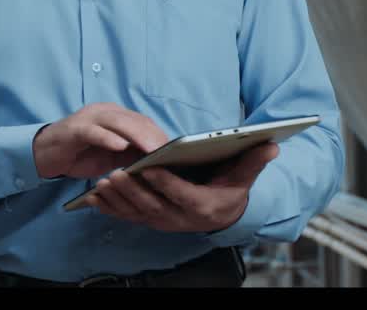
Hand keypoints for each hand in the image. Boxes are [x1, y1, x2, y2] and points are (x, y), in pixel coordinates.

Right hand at [32, 103, 169, 178]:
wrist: (45, 154)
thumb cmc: (81, 154)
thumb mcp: (110, 156)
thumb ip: (130, 154)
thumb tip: (158, 162)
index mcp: (114, 116)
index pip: (142, 122)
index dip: (159, 136)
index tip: (175, 152)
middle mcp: (104, 112)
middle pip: (134, 120)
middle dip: (153, 136)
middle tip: (169, 152)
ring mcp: (89, 119)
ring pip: (117, 123)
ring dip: (137, 136)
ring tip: (152, 150)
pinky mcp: (74, 129)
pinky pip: (94, 131)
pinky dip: (108, 138)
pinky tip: (120, 146)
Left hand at [87, 142, 278, 232]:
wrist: (223, 216)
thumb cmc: (231, 191)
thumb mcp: (244, 176)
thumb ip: (254, 161)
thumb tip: (272, 145)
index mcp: (201, 205)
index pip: (180, 194)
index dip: (164, 182)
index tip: (148, 167)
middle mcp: (180, 218)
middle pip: (153, 205)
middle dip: (133, 190)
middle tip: (115, 173)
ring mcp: (163, 222)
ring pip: (136, 213)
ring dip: (117, 200)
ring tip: (102, 183)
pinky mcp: (150, 221)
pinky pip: (127, 217)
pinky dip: (110, 209)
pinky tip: (94, 197)